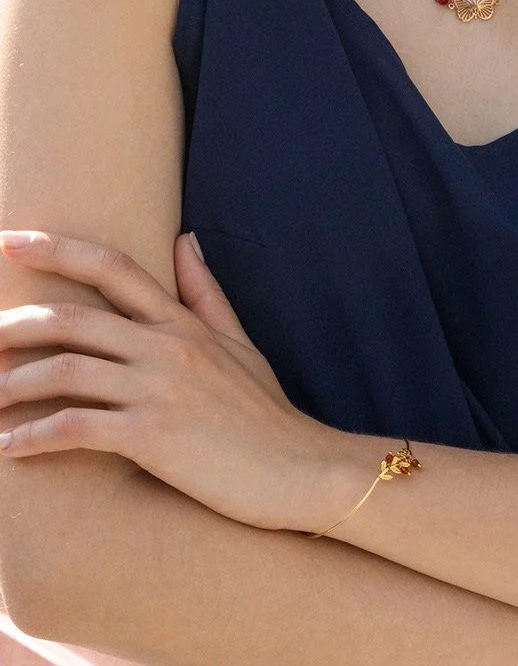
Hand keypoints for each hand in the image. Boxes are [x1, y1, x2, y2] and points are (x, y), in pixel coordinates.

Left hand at [0, 228, 341, 530]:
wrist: (299, 467)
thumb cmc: (266, 411)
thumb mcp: (238, 342)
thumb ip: (204, 292)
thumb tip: (185, 239)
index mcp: (180, 321)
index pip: (113, 267)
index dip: (58, 249)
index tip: (12, 240)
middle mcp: (165, 346)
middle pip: (72, 319)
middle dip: (15, 324)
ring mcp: (157, 389)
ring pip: (66, 371)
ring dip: (14, 385)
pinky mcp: (150, 436)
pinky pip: (76, 428)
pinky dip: (33, 437)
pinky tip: (7, 448)